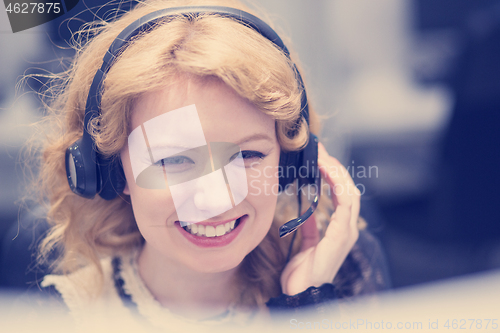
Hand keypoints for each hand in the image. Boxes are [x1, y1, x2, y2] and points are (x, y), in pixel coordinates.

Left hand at [280, 142, 359, 295]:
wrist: (301, 294)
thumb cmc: (303, 272)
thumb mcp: (305, 242)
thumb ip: (310, 225)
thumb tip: (307, 210)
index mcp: (340, 228)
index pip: (342, 193)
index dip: (332, 173)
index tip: (319, 156)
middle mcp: (347, 228)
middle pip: (348, 188)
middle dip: (335, 166)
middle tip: (319, 150)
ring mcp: (346, 233)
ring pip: (349, 193)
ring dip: (337, 172)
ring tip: (323, 157)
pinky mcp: (341, 237)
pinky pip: (344, 206)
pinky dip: (337, 186)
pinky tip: (326, 172)